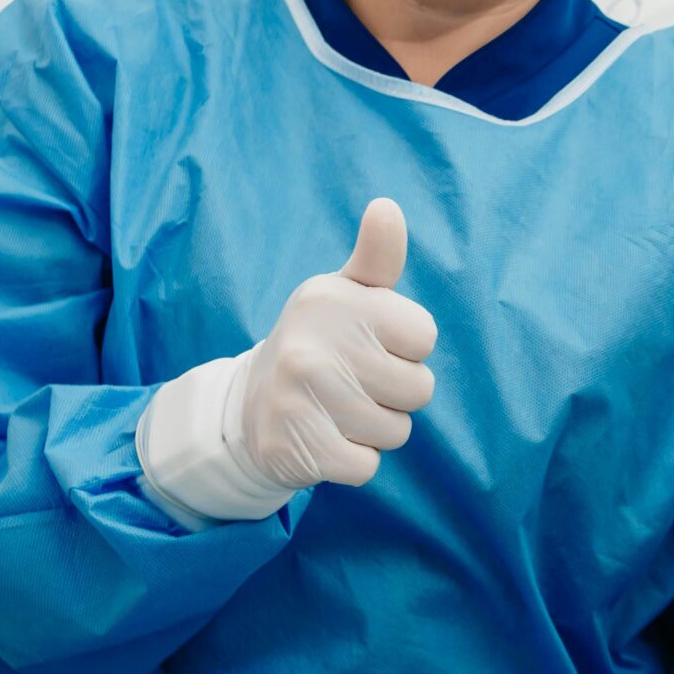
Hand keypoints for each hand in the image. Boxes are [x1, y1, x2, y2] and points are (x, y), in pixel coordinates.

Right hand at [232, 197, 438, 492]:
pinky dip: (354, 460)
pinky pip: (368, 466)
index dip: (406, 347)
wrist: (249, 406)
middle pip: (419, 388)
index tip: (370, 344)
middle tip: (354, 383)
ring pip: (396, 431)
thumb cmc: (320, 342)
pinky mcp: (296, 446)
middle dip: (395, 393)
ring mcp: (299, 397)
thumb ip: (377, 256)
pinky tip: (326, 438)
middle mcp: (311, 345)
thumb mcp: (347, 293)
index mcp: (331, 300)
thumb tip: (388, 207)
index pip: (424, 336)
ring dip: (376, 429)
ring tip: (338, 410)